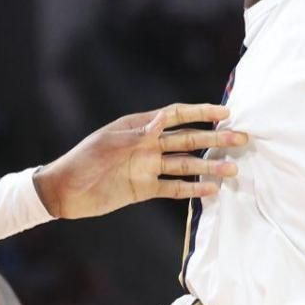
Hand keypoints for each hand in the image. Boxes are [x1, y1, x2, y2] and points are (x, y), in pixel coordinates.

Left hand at [33, 104, 246, 219]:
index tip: (225, 112)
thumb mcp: (109, 144)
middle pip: (188, 139)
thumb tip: (165, 117)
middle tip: (241, 139)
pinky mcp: (144, 189)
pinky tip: (212, 189)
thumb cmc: (82, 160)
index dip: (201, 112)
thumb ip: (139, 133)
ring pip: (186, 165)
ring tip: (233, 168)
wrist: (63, 192)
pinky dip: (192, 189)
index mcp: (140, 127)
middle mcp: (148, 145)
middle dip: (215, 138)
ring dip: (209, 166)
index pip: (176, 115)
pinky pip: (173, 188)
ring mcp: (148, 167)